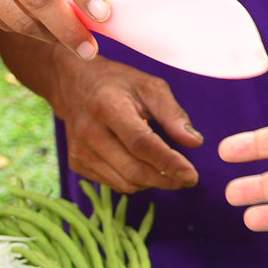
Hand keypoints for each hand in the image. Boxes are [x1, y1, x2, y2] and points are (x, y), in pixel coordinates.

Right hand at [48, 52, 201, 192]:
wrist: (73, 84)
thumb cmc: (117, 83)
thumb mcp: (150, 87)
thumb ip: (173, 114)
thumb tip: (194, 143)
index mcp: (109, 107)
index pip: (142, 144)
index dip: (169, 163)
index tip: (191, 175)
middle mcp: (90, 132)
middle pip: (133, 169)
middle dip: (166, 179)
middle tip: (187, 178)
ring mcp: (80, 151)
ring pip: (125, 182)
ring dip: (152, 182)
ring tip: (167, 169)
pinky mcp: (77, 164)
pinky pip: (114, 183)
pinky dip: (135, 181)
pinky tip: (143, 165)